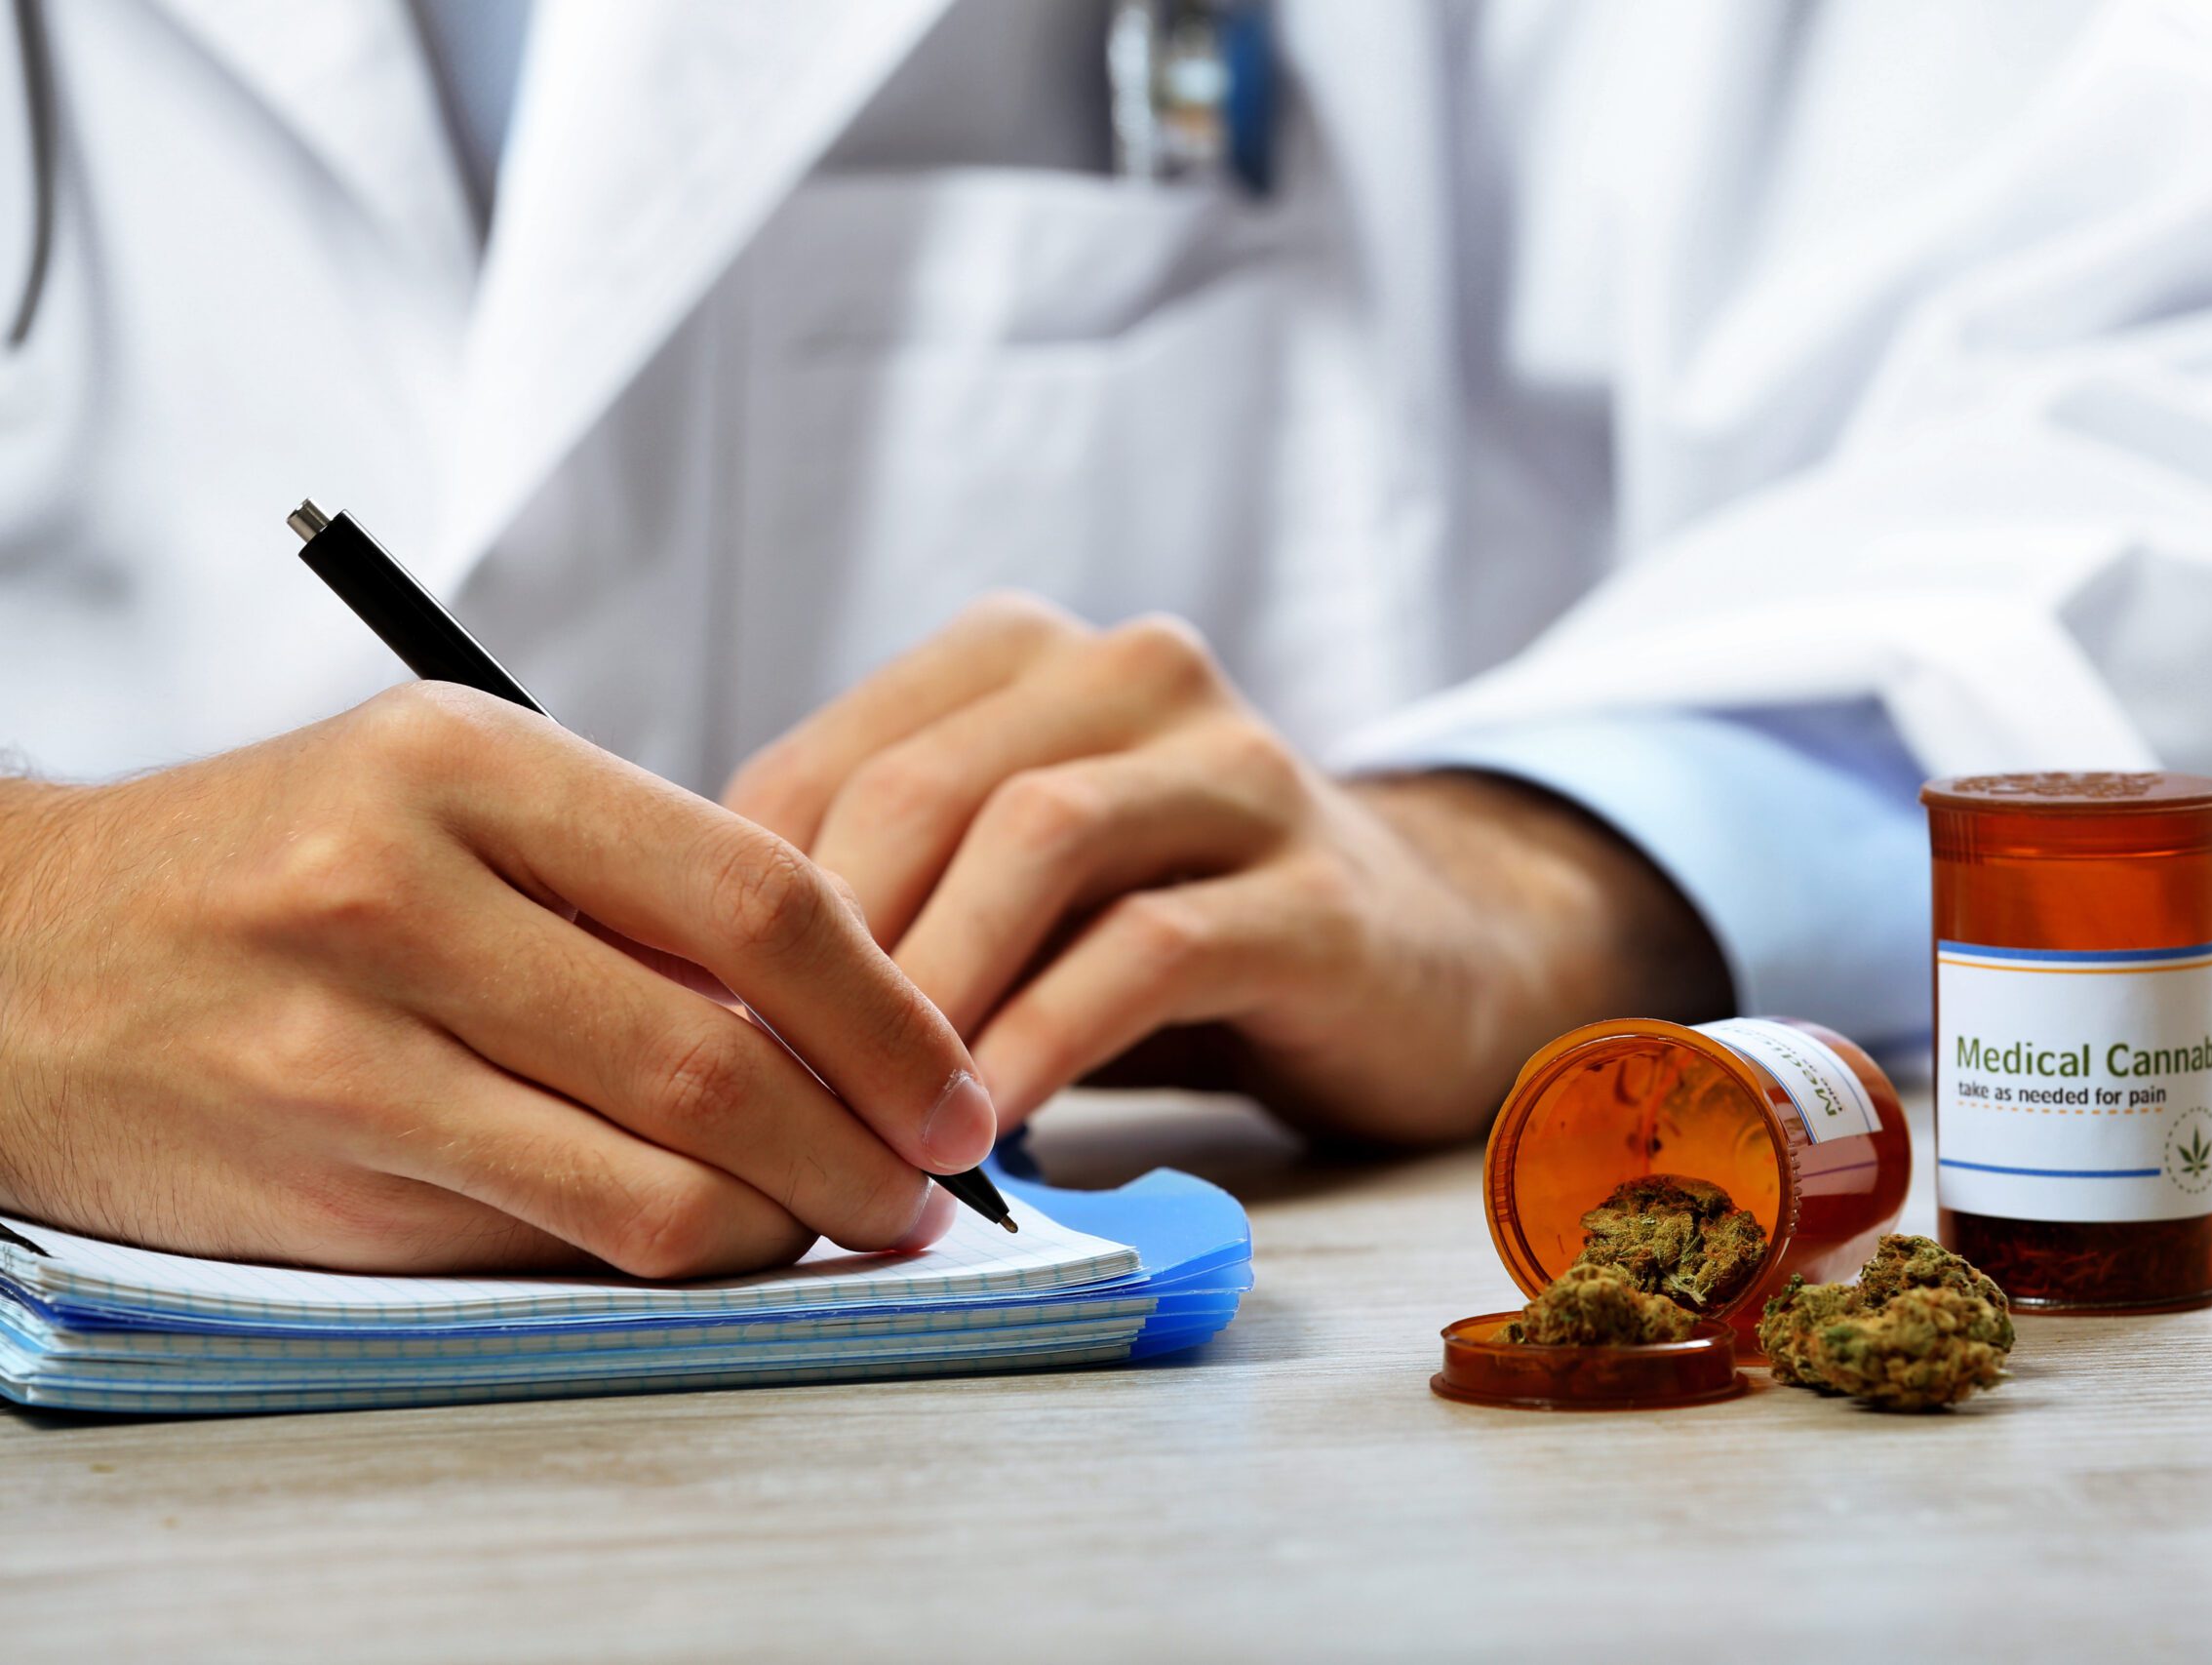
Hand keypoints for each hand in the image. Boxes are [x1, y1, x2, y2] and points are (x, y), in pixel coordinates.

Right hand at [0, 684, 994, 1275]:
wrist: (22, 959)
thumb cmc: (278, 866)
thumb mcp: (451, 798)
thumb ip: (632, 888)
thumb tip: (845, 1015)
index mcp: (469, 761)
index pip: (755, 892)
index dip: (888, 1008)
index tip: (955, 1078)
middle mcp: (400, 888)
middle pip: (714, 1054)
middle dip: (862, 1143)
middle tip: (929, 1184)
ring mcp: (344, 1042)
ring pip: (645, 1179)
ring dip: (782, 1224)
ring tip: (847, 1223)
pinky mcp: (316, 1171)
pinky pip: (545, 1241)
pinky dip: (662, 1257)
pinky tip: (715, 1244)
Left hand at [725, 597, 1729, 1142]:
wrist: (1423, 963)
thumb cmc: (1170, 935)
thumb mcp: (1012, 897)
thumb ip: (885, 907)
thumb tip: (695, 1012)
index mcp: (1023, 656)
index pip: (826, 764)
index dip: (741, 913)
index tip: (697, 1042)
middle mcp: (1131, 672)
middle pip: (921, 790)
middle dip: (824, 956)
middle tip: (765, 1091)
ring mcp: (1238, 767)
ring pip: (1036, 842)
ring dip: (934, 994)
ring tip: (871, 1119)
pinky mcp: (1317, 887)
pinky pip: (1150, 951)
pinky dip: (1049, 1042)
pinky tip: (992, 1129)